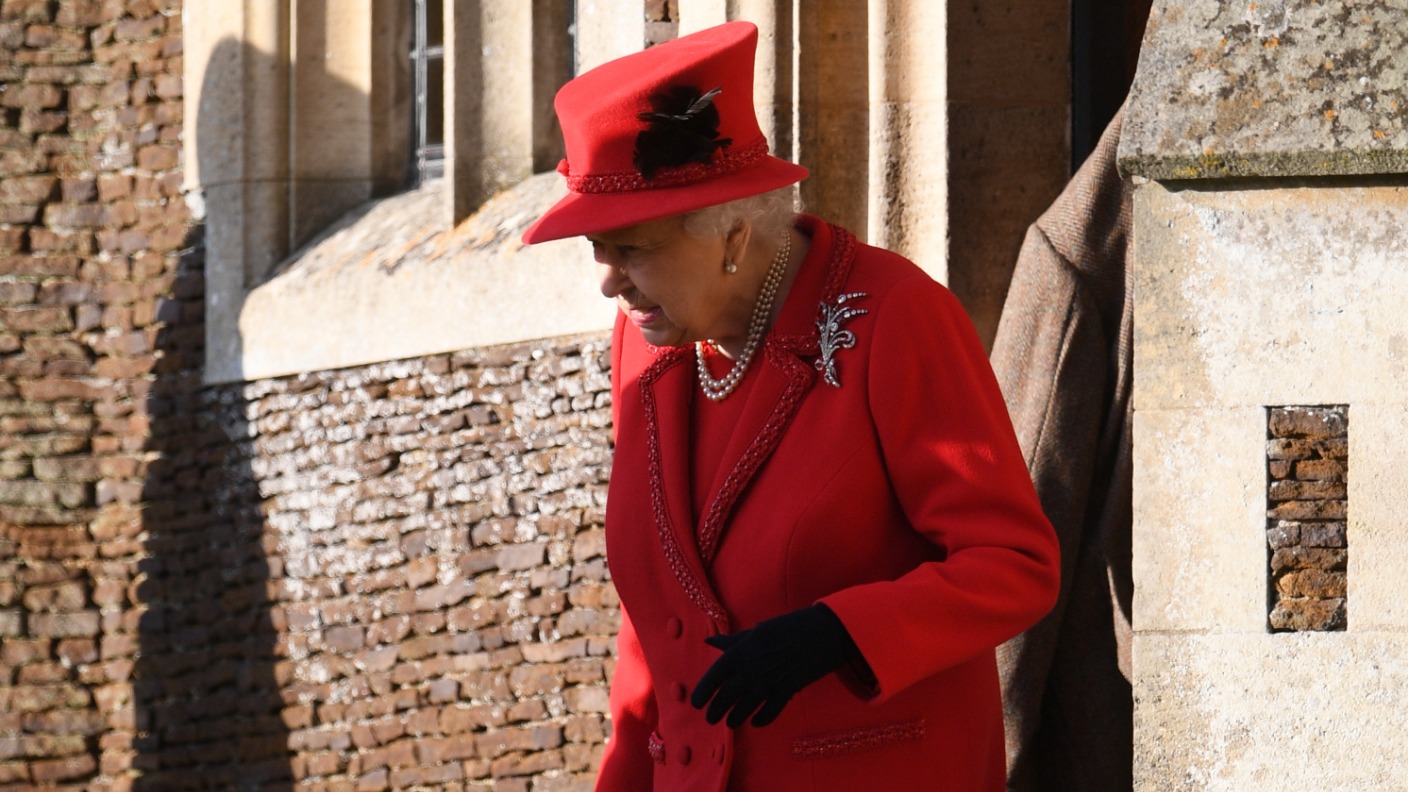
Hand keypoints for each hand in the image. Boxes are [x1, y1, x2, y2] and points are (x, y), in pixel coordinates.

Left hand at [690, 604, 862, 727]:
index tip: (696, 703)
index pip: (715, 675)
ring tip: (730, 723)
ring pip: (745, 707)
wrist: (822, 633)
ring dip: (735, 717)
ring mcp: (769, 681)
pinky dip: (761, 719)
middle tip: (711, 719)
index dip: (704, 691)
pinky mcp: (786, 691)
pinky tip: (755, 722)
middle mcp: (751, 669)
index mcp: (742, 651)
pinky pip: (769, 712)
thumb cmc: (788, 627)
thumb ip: (733, 641)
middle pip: (727, 696)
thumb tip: (710, 641)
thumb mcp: (757, 631)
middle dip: (717, 710)